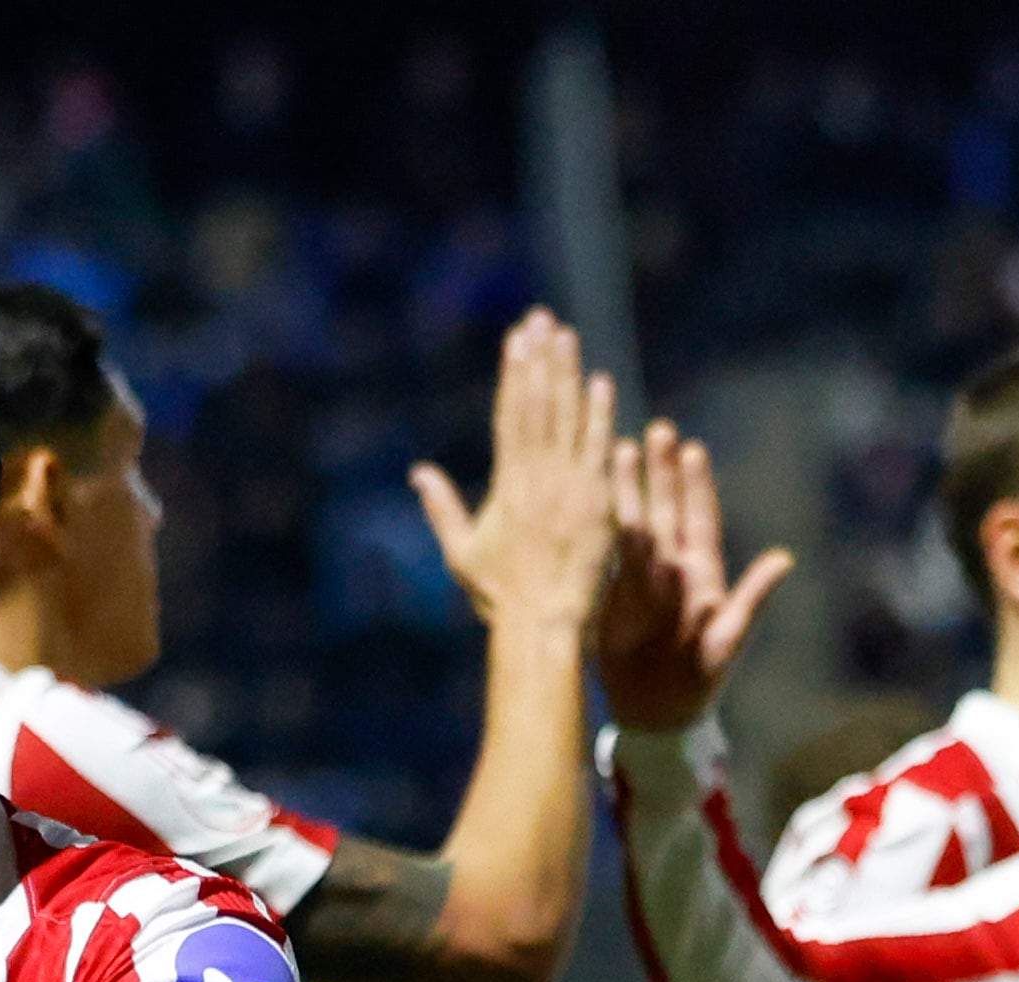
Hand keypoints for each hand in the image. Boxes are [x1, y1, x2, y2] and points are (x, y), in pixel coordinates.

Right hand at [412, 310, 619, 635]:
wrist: (542, 624)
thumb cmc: (502, 597)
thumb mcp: (463, 553)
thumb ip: (443, 508)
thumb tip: (418, 473)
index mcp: (507, 485)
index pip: (510, 416)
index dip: (513, 375)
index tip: (516, 340)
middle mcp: (536, 478)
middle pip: (538, 406)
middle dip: (539, 359)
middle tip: (542, 319)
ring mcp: (569, 488)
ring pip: (567, 419)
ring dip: (567, 374)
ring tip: (566, 336)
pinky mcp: (597, 503)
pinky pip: (599, 450)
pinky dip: (600, 415)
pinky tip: (600, 382)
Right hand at [591, 418, 793, 731]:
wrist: (658, 713)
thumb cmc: (701, 681)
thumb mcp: (729, 640)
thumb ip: (752, 598)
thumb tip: (785, 559)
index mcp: (703, 575)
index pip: (700, 520)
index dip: (696, 486)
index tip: (691, 449)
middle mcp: (673, 568)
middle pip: (667, 510)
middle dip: (662, 472)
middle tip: (658, 430)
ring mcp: (642, 578)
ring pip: (635, 523)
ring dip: (629, 487)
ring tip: (620, 447)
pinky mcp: (615, 593)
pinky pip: (608, 550)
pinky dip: (601, 522)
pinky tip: (591, 492)